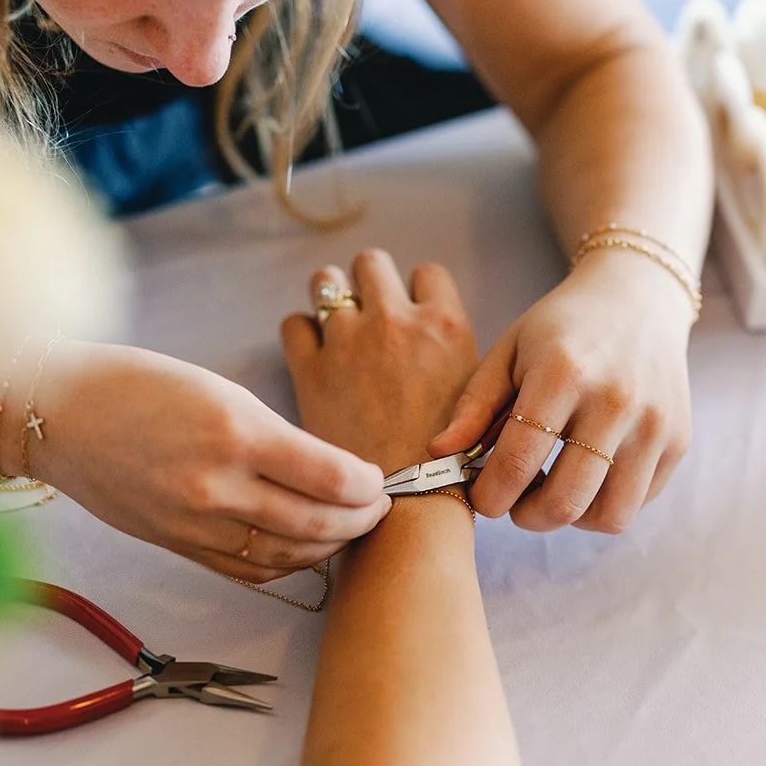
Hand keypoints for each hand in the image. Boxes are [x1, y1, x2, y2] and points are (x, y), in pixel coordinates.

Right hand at [31, 342, 389, 581]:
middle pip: (317, 524)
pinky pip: (249, 571)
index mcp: (236, 433)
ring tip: (348, 529)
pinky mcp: (179, 547)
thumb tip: (333, 471)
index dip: (368, 486)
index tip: (380, 479)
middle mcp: (218, 486)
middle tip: (378, 508)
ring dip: (329, 547)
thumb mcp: (221, 391)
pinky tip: (304, 550)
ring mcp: (196, 524)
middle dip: (360, 520)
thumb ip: (278, 437)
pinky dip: (287, 565)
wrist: (57, 415)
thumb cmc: (139, 386)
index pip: (331, 477)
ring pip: (288, 556)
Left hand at [280, 251, 479, 473]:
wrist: (410, 501)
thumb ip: (449, 354)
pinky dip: (301, 335)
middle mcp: (396, 321)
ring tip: (335, 332)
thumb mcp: (473, 393)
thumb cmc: (450, 461)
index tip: (410, 318)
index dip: (416, 294)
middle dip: (368, 284)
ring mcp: (350, 341)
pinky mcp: (311, 368)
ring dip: (329, 300)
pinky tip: (313, 358)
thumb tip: (430, 341)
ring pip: (326, 281)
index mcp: (444, 325)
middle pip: (371, 263)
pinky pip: (293, 323)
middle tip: (367, 319)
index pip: (427, 273)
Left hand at [428, 250, 693, 531]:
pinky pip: (638, 503)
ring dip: (570, 518)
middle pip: (565, 502)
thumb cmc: (561, 327)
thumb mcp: (509, 350)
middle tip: (514, 501)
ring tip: (551, 491)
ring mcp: (655, 424)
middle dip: (526, 517)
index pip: (518, 462)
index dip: (491, 495)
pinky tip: (585, 476)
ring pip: (608, 516)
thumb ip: (474, 404)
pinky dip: (605, 504)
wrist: (639, 298)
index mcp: (564, 374)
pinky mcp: (678, 440)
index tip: (481, 498)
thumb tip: (438, 454)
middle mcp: (616, 402)